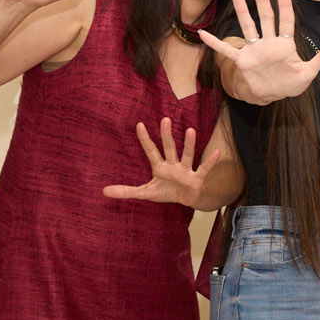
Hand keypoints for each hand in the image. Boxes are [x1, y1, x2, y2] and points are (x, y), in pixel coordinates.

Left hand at [102, 118, 221, 207]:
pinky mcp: (197, 178)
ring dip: (189, 144)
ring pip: (187, 155)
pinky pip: (204, 168)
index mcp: (159, 167)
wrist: (187, 200)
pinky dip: (210, 161)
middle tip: (164, 119)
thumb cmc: (167, 192)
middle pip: (169, 148)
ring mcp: (186, 170)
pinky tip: (216, 152)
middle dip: (166, 135)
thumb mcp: (145, 193)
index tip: (139, 124)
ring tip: (190, 130)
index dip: (145, 139)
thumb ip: (126, 191)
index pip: (151, 151)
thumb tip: (103, 191)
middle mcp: (173, 165)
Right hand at [199, 0, 319, 104]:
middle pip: (266, 18)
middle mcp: (268, 42)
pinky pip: (226, 51)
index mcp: (285, 44)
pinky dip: (215, 43)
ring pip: (248, 27)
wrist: (271, 95)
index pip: (286, 21)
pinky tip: (202, 34)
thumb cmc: (289, 82)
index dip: (285, 5)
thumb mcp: (308, 73)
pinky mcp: (243, 61)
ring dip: (243, 11)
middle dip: (263, 1)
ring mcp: (254, 50)